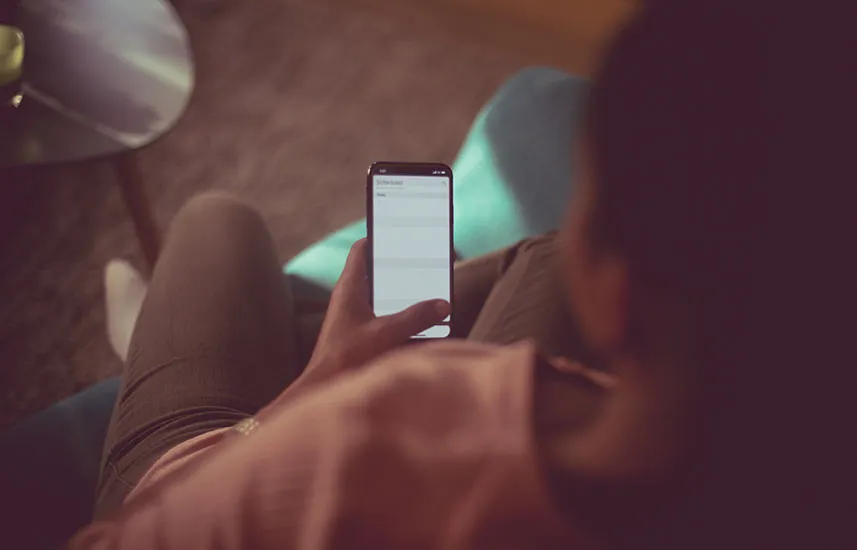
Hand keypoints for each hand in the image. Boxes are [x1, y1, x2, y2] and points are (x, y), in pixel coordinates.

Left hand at [295, 239, 450, 392]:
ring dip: (406, 295)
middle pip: (378, 272)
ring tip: (434, 291)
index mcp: (349, 288)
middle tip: (429, 262)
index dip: (382, 237)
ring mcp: (354, 318)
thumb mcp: (386, 334)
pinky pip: (385, 319)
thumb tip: (443, 304)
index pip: (363, 249)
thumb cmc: (345, 359)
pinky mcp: (360, 337)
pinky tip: (425, 325)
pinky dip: (403, 318)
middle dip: (403, 268)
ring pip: (384, 297)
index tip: (403, 231)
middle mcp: (350, 299)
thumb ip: (416, 317)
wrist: (323, 392)